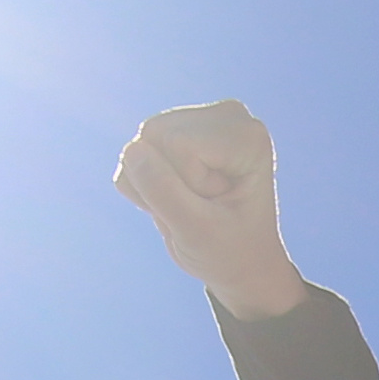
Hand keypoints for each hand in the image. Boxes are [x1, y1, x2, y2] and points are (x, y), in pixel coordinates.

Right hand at [113, 99, 306, 320]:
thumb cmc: (229, 251)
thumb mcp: (198, 232)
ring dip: (155, 186)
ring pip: (139, 145)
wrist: (238, 263)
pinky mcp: (176, 133)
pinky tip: (178, 196)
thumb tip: (132, 150)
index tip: (219, 205)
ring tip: (193, 203)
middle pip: (155, 135)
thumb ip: (164, 191)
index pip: (180, 144)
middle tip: (203, 206)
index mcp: (247, 135)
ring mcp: (200, 121)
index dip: (189, 184)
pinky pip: (131, 156)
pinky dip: (143, 187)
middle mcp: (227, 116)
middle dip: (168, 182)